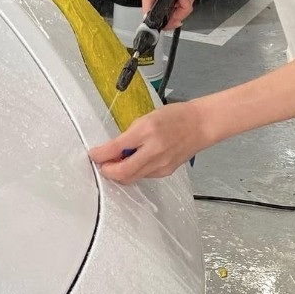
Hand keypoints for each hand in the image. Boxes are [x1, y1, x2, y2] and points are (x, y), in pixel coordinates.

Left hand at [88, 101, 208, 183]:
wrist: (201, 124)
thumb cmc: (176, 116)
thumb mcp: (148, 117)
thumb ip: (131, 134)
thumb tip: (114, 148)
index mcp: (147, 130)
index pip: (116, 148)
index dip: (100, 154)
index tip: (93, 154)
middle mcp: (153, 150)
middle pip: (122, 172)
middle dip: (107, 170)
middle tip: (102, 164)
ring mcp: (161, 164)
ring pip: (131, 178)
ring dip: (119, 173)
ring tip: (117, 162)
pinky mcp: (166, 172)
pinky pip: (143, 176)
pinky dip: (135, 171)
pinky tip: (136, 161)